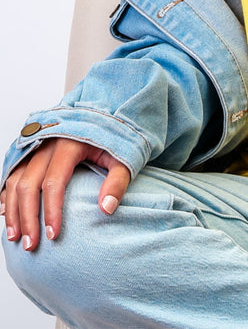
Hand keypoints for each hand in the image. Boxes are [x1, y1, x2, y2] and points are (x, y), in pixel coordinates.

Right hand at [0, 138, 130, 251]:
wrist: (109, 114)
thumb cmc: (116, 137)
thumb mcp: (125, 156)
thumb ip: (118, 181)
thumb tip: (107, 209)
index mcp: (70, 144)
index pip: (54, 183)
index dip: (51, 211)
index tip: (53, 235)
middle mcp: (49, 143)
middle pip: (28, 184)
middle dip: (27, 217)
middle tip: (31, 244)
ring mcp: (38, 145)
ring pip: (16, 179)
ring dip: (12, 210)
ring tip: (15, 236)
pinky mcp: (33, 148)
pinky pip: (14, 171)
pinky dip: (7, 193)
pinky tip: (6, 212)